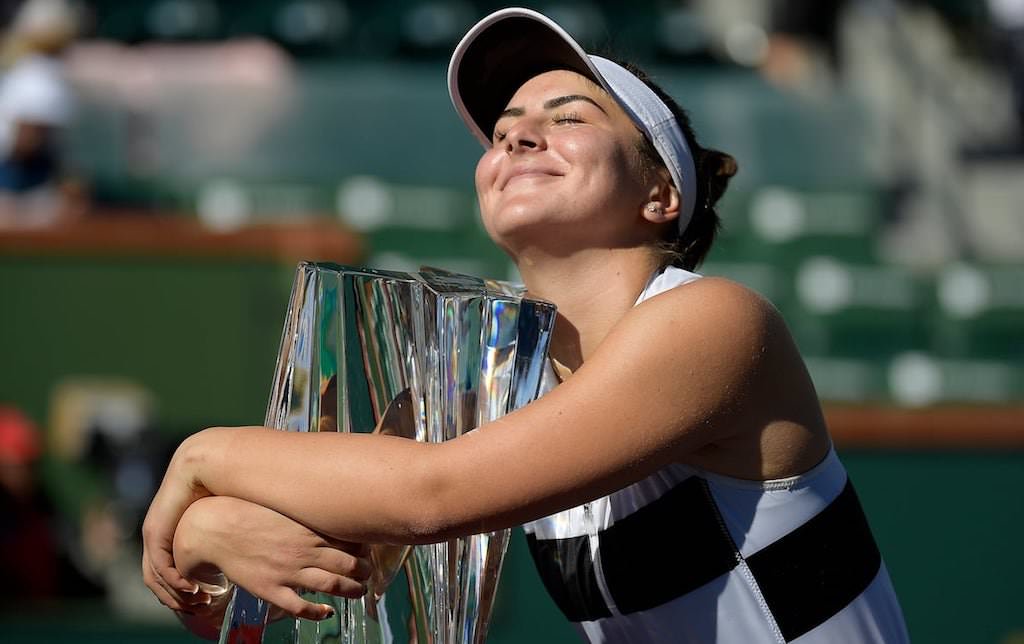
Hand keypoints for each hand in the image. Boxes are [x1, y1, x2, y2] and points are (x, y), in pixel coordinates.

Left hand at [142, 432, 214, 613]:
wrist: (212, 461)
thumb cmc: (227, 483)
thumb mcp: (223, 515)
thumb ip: (226, 532)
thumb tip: (248, 546)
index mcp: (174, 529)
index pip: (169, 568)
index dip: (185, 589)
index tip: (207, 599)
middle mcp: (159, 533)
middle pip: (157, 578)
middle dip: (178, 598)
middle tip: (200, 608)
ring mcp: (154, 533)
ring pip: (155, 577)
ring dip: (175, 595)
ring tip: (198, 602)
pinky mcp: (155, 531)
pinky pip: (159, 567)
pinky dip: (174, 582)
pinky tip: (192, 588)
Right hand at [171, 496, 371, 620]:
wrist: (215, 528)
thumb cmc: (248, 512)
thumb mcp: (283, 506)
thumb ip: (306, 510)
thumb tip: (327, 505)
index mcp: (308, 527)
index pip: (350, 539)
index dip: (365, 546)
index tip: (369, 548)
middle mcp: (303, 549)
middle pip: (349, 563)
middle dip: (364, 570)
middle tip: (369, 572)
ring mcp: (288, 571)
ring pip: (333, 585)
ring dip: (352, 589)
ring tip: (360, 590)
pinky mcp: (271, 589)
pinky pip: (302, 606)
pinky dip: (320, 611)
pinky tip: (328, 611)